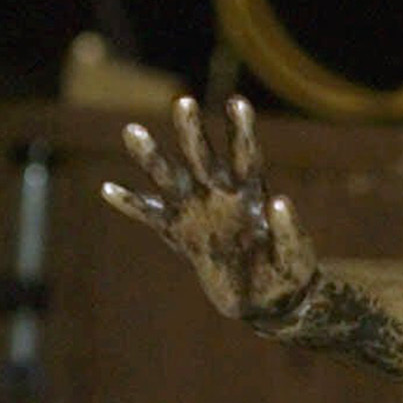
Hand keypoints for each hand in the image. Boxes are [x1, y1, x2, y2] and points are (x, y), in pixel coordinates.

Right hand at [102, 94, 316, 322]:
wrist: (269, 301)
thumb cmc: (289, 273)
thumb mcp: (294, 254)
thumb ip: (288, 229)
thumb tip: (279, 201)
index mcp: (252, 196)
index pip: (247, 157)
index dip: (242, 131)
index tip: (237, 102)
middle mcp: (222, 197)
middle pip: (204, 159)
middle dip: (193, 132)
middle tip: (184, 101)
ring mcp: (199, 213)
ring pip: (172, 179)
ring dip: (152, 157)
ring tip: (132, 130)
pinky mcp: (183, 236)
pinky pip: (153, 217)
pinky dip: (133, 205)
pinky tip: (108, 189)